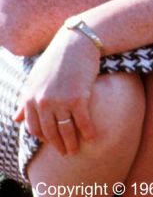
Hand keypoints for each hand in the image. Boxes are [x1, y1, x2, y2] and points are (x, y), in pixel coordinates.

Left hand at [14, 28, 100, 155]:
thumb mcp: (35, 78)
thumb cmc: (57, 59)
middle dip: (57, 145)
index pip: (34, 127)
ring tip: (76, 150)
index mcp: (30, 97)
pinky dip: (88, 132)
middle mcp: (43, 102)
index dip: (43, 138)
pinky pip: (83, 122)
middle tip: (65, 152)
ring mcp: (60, 101)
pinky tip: (93, 138)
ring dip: (71, 143)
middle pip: (50, 132)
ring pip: (66, 130)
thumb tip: (16, 119)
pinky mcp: (79, 99)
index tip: (52, 143)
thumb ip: (26, 100)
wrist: (76, 44)